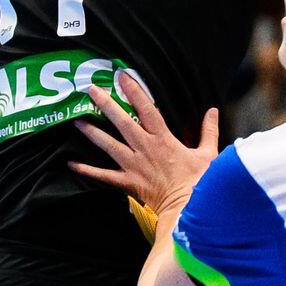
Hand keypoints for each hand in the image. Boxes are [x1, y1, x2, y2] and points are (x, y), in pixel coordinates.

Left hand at [70, 73, 217, 217]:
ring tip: (77, 120)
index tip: (122, 77)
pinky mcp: (128, 182)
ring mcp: (134, 165)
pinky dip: (88, 170)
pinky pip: (104, 175)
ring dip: (92, 132)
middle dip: (106, 104)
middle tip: (91, 90)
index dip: (134, 91)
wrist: (189, 208)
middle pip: (122, 122)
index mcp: (163, 139)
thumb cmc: (201, 182)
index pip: (147, 109)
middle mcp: (145, 148)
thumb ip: (209, 130)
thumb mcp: (208, 153)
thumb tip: (213, 111)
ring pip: (108, 145)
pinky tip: (72, 163)